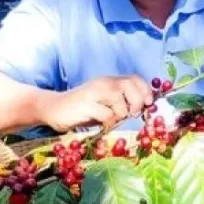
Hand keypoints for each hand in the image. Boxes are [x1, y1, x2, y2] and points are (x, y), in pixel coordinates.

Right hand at [38, 75, 153, 132]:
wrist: (54, 108)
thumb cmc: (84, 108)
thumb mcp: (105, 103)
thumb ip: (122, 102)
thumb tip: (143, 109)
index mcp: (110, 81)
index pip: (134, 79)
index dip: (145, 90)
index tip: (149, 103)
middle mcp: (103, 83)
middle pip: (128, 86)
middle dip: (136, 101)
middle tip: (133, 113)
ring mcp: (93, 92)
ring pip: (118, 99)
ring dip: (121, 112)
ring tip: (113, 118)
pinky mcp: (85, 105)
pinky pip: (105, 114)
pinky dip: (108, 122)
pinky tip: (102, 124)